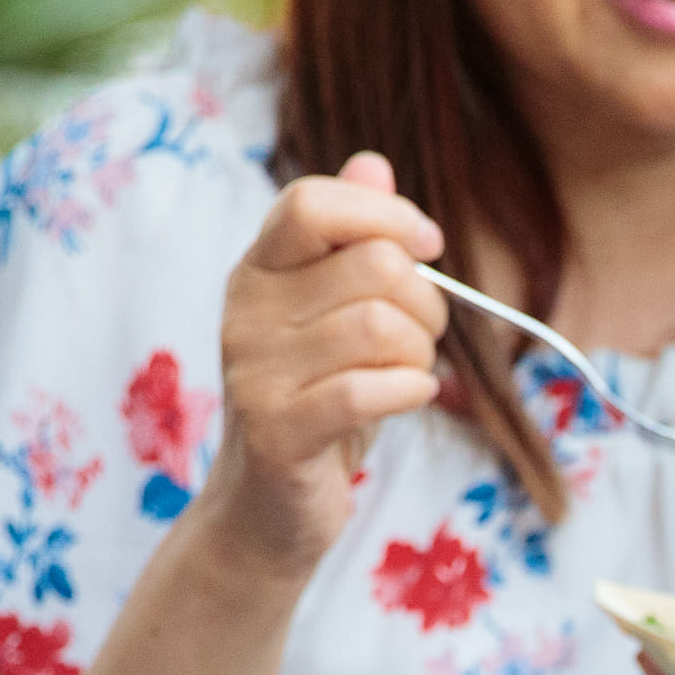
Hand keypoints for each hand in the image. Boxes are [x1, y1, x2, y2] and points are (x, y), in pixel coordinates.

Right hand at [200, 153, 445, 578]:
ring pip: (379, 327)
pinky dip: (409, 391)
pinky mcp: (277, 431)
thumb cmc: (319, 404)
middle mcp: (245, 312)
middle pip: (372, 266)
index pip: (310, 203)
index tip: (428, 246)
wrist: (269, 510)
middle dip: (426, 302)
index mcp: (259, 271)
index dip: (385, 216)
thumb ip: (350, 242)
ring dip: (421, 354)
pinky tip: (411, 399)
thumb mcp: (334, 316)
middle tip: (424, 339)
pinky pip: (366, 389)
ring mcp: (254, 372)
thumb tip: (373, 165)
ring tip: (411, 375)